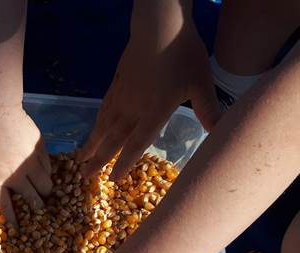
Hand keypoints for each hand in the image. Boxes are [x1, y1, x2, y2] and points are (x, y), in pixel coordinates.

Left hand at [0, 105, 51, 223]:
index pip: (6, 207)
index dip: (13, 221)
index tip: (18, 229)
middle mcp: (15, 175)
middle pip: (33, 199)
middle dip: (36, 207)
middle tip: (38, 209)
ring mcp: (30, 162)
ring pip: (45, 185)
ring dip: (45, 191)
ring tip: (45, 192)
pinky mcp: (39, 148)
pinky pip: (48, 167)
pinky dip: (47, 172)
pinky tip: (45, 172)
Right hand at [79, 19, 220, 180]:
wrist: (159, 26)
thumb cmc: (184, 54)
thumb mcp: (202, 84)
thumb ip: (209, 111)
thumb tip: (220, 133)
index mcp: (154, 112)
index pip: (137, 144)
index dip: (124, 163)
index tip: (113, 179)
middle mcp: (133, 109)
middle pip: (112, 139)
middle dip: (98, 160)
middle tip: (84, 176)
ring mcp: (122, 96)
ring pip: (103, 125)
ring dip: (91, 143)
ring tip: (80, 157)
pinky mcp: (117, 84)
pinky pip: (103, 109)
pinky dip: (96, 122)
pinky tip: (94, 127)